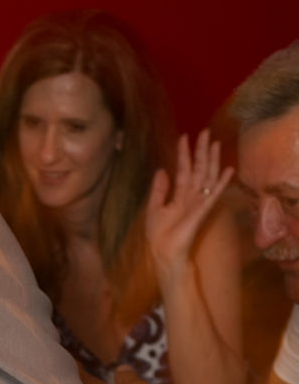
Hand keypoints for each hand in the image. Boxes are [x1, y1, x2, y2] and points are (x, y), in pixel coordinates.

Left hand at [146, 131, 234, 281]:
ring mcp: (199, 202)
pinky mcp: (203, 209)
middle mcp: (191, 196)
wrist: (164, 252)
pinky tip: (229, 169)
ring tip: (216, 143)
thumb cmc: (159, 235)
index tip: (184, 137)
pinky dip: (222, 182)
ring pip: (208, 176)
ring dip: (212, 160)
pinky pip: (214, 193)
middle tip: (205, 131)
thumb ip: (159, 190)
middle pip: (199, 169)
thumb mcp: (154, 208)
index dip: (184, 154)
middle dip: (202, 151)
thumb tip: (162, 170)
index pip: (184, 170)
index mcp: (179, 195)